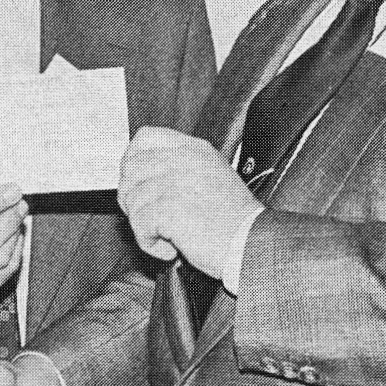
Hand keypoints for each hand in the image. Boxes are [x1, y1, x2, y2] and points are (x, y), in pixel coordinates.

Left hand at [118, 126, 262, 276]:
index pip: (145, 137)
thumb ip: (180, 170)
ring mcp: (175, 182)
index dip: (132, 160)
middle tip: (148, 217)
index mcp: (195, 150)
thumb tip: (143, 179)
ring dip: (143, 225)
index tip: (136, 183)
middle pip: (131, 168)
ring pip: (132, 199)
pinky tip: (170, 248)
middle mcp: (183, 160)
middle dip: (131, 197)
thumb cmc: (235, 222)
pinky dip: (149, 242)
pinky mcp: (168, 208)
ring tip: (168, 237)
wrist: (253, 245)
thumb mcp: (211, 177)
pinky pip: (139, 223)